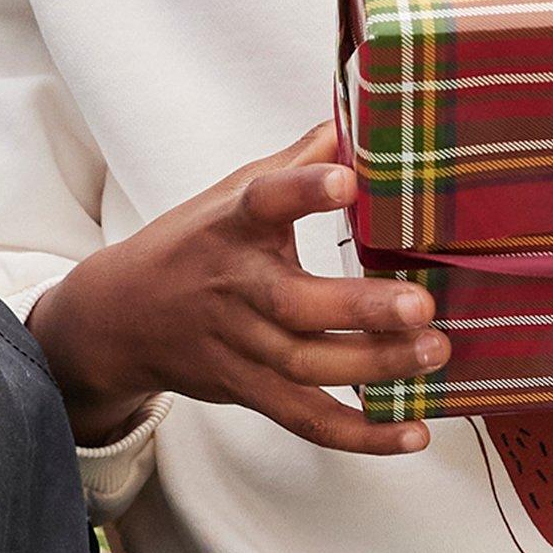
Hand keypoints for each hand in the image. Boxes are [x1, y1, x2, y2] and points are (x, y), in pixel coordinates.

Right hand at [28, 120, 446, 455]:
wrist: (118, 319)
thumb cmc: (191, 246)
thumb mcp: (227, 195)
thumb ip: (291, 165)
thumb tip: (350, 119)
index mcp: (232, 225)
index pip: (264, 201)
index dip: (303, 191)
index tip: (346, 179)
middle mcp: (235, 288)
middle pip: (296, 305)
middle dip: (361, 308)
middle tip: (421, 305)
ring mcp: (240, 346)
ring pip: (308, 365)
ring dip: (375, 367)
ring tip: (433, 353)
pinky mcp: (248, 391)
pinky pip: (306, 420)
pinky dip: (360, 434)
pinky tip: (412, 433)